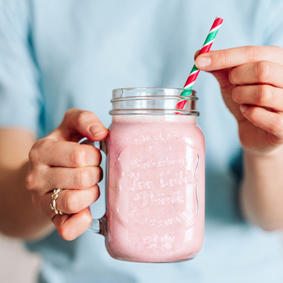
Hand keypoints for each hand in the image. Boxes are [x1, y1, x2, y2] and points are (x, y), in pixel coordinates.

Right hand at [25, 109, 107, 239]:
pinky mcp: (50, 220)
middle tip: (92, 171)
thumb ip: (84, 120)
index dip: (95, 155)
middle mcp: (36, 177)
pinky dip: (82, 221)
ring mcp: (41, 201)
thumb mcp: (69, 127)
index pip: (80, 156)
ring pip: (76, 201)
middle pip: (83, 178)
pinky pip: (68, 229)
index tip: (93, 155)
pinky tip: (86, 210)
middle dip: (96, 173)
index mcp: (41, 151)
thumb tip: (101, 132)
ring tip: (89, 186)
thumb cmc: (63, 149)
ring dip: (92, 193)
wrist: (43, 175)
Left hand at [195, 46, 282, 153]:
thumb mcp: (232, 81)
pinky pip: (261, 116)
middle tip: (233, 85)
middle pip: (262, 70)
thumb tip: (199, 53)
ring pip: (262, 94)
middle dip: (237, 79)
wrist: (257, 131)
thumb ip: (220, 67)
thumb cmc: (247, 101)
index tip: (200, 61)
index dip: (223, 56)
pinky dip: (248, 114)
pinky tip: (247, 112)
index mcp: (278, 60)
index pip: (252, 52)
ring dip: (241, 97)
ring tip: (240, 100)